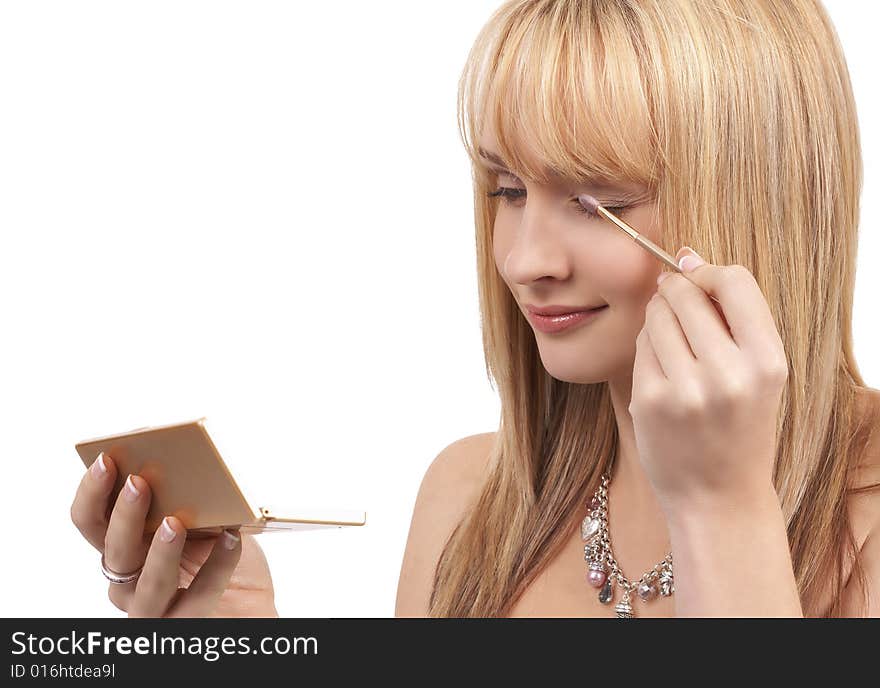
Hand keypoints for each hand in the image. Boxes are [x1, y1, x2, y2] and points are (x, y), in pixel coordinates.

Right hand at [71, 451, 277, 616]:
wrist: (251, 605)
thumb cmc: (221, 557)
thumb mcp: (205, 520)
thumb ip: (187, 498)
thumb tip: (184, 457)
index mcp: (126, 547)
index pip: (91, 521)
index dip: (93, 493)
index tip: (106, 460)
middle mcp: (130, 580)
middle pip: (112, 551)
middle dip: (124, 516)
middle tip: (139, 484)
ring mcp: (154, 607)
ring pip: (145, 585)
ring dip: (160, 552)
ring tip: (175, 523)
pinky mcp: (186, 625)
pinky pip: (197, 599)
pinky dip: (217, 567)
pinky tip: (232, 539)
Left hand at [629, 246, 787, 512]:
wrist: (717, 497)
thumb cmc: (739, 428)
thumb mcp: (759, 375)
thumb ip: (733, 319)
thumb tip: (688, 256)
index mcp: (767, 361)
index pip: (734, 282)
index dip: (709, 271)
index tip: (697, 276)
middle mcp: (728, 373)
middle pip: (686, 294)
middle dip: (676, 290)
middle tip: (675, 303)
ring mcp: (684, 388)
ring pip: (656, 316)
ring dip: (658, 318)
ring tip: (673, 344)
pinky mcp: (648, 400)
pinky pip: (640, 346)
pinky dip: (647, 348)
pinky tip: (662, 370)